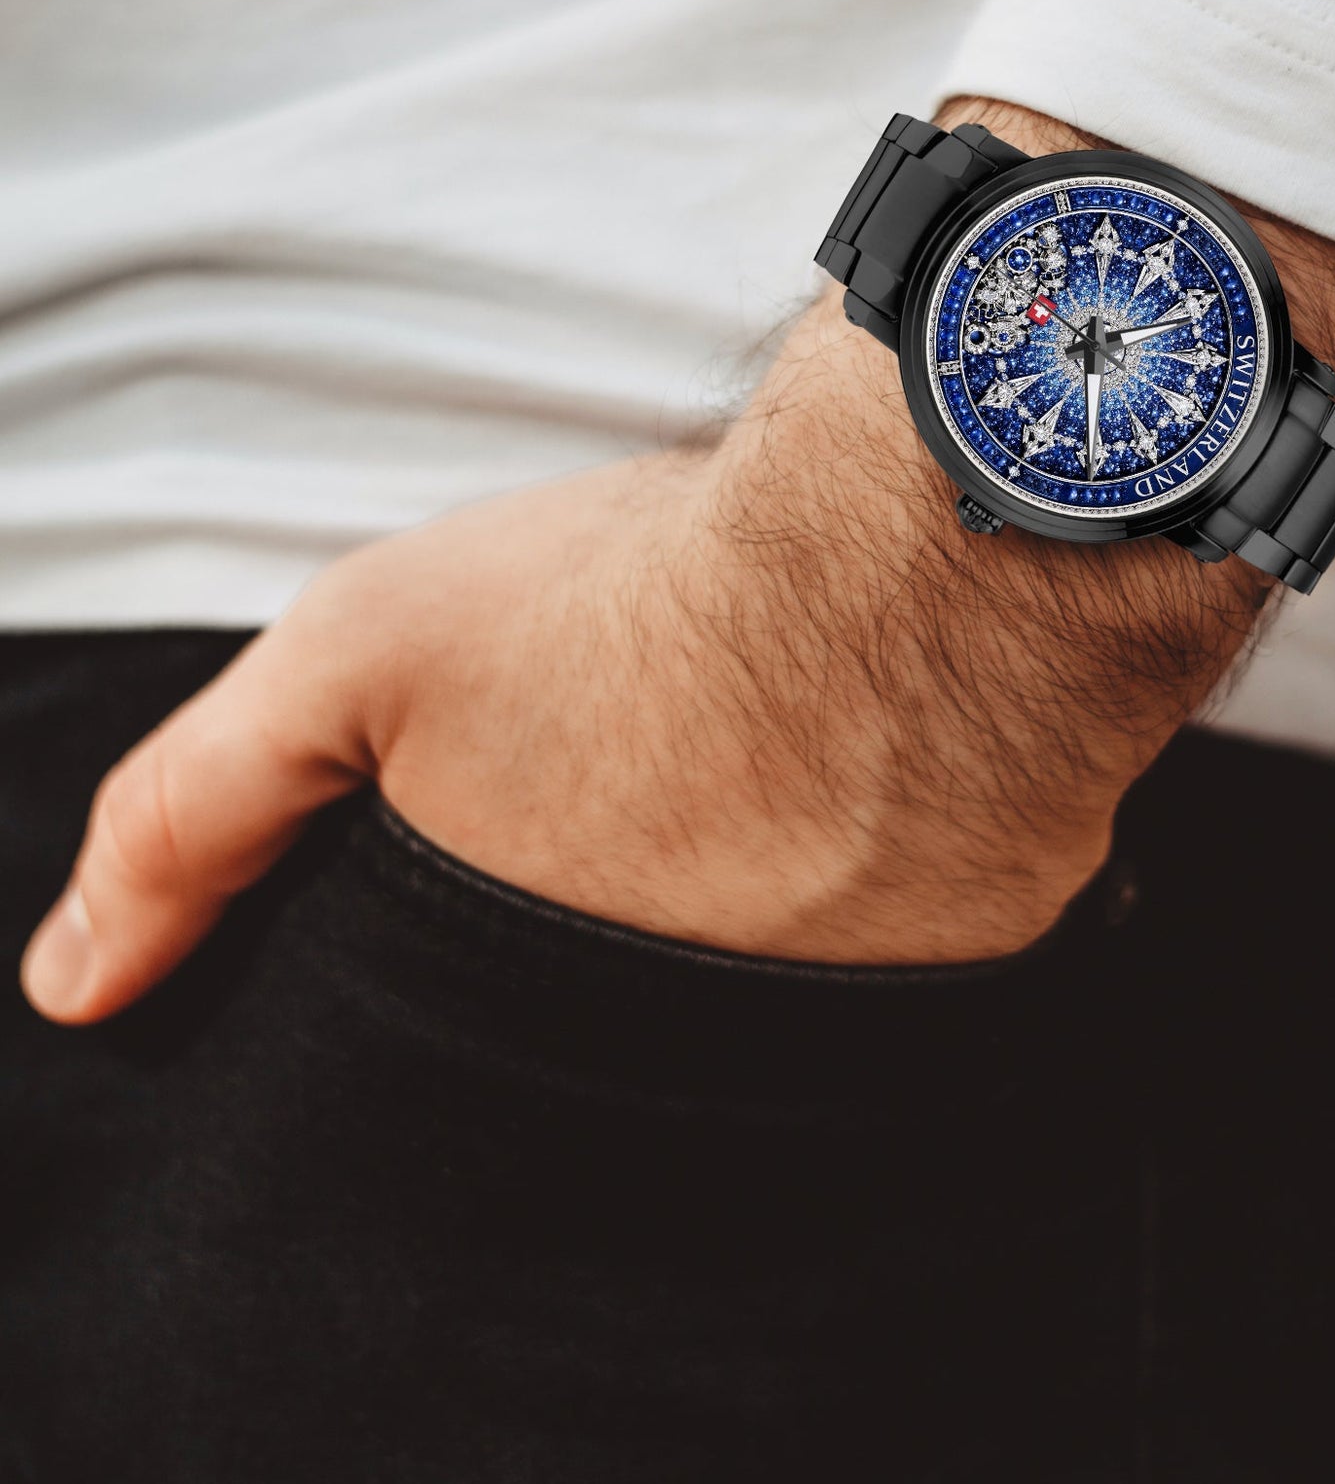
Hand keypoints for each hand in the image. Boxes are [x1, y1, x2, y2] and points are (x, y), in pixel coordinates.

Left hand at [22, 98, 1334, 1024]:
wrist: (918, 545)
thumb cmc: (650, 595)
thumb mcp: (367, 657)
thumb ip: (203, 815)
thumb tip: (77, 986)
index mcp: (551, 983)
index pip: (486, 1031)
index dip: (501, 928)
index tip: (544, 838)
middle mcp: (707, 1035)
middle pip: (638, 999)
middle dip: (644, 898)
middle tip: (679, 770)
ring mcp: (864, 1000)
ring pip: (797, 961)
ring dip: (789, 874)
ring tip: (791, 747)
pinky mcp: (997, 944)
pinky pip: (926, 924)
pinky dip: (904, 857)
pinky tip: (900, 757)